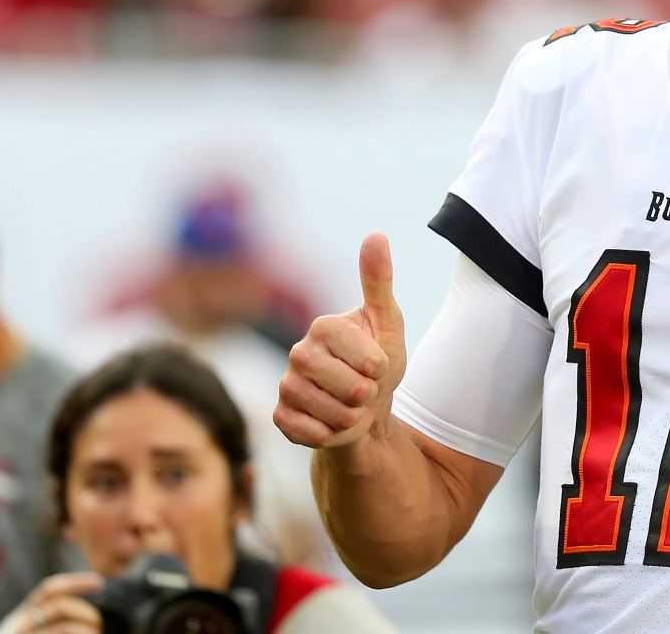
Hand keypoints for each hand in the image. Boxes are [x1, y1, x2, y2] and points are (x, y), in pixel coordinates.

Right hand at [13, 573, 102, 633]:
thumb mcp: (27, 630)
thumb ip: (48, 621)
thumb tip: (89, 617)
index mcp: (20, 617)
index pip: (48, 590)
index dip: (75, 582)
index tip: (99, 582)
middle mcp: (18, 625)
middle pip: (59, 606)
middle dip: (86, 612)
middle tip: (100, 624)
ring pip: (62, 627)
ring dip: (85, 630)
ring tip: (97, 633)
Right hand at [275, 234, 407, 447]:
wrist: (366, 410)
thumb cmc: (378, 362)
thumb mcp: (388, 323)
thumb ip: (379, 281)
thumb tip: (375, 235)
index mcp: (324, 326)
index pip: (364, 355)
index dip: (379, 366)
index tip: (379, 364)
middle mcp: (299, 351)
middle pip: (348, 385)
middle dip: (368, 394)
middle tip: (366, 389)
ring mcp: (287, 384)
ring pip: (330, 412)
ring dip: (352, 416)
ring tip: (352, 406)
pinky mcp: (280, 416)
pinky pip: (309, 432)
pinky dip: (330, 434)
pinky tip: (331, 423)